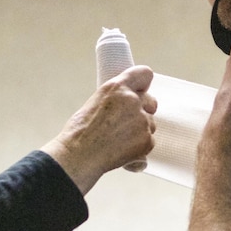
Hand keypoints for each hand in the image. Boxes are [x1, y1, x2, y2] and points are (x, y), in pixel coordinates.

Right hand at [42, 66, 156, 194]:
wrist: (78, 156)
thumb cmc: (80, 132)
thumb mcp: (96, 102)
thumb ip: (117, 99)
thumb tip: (128, 103)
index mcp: (117, 87)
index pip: (144, 74)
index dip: (144, 84)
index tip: (141, 91)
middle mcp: (132, 100)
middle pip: (151, 102)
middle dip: (143, 111)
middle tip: (126, 124)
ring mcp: (142, 121)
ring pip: (150, 125)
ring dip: (139, 132)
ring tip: (117, 141)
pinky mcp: (147, 140)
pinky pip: (149, 142)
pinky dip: (139, 149)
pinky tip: (122, 152)